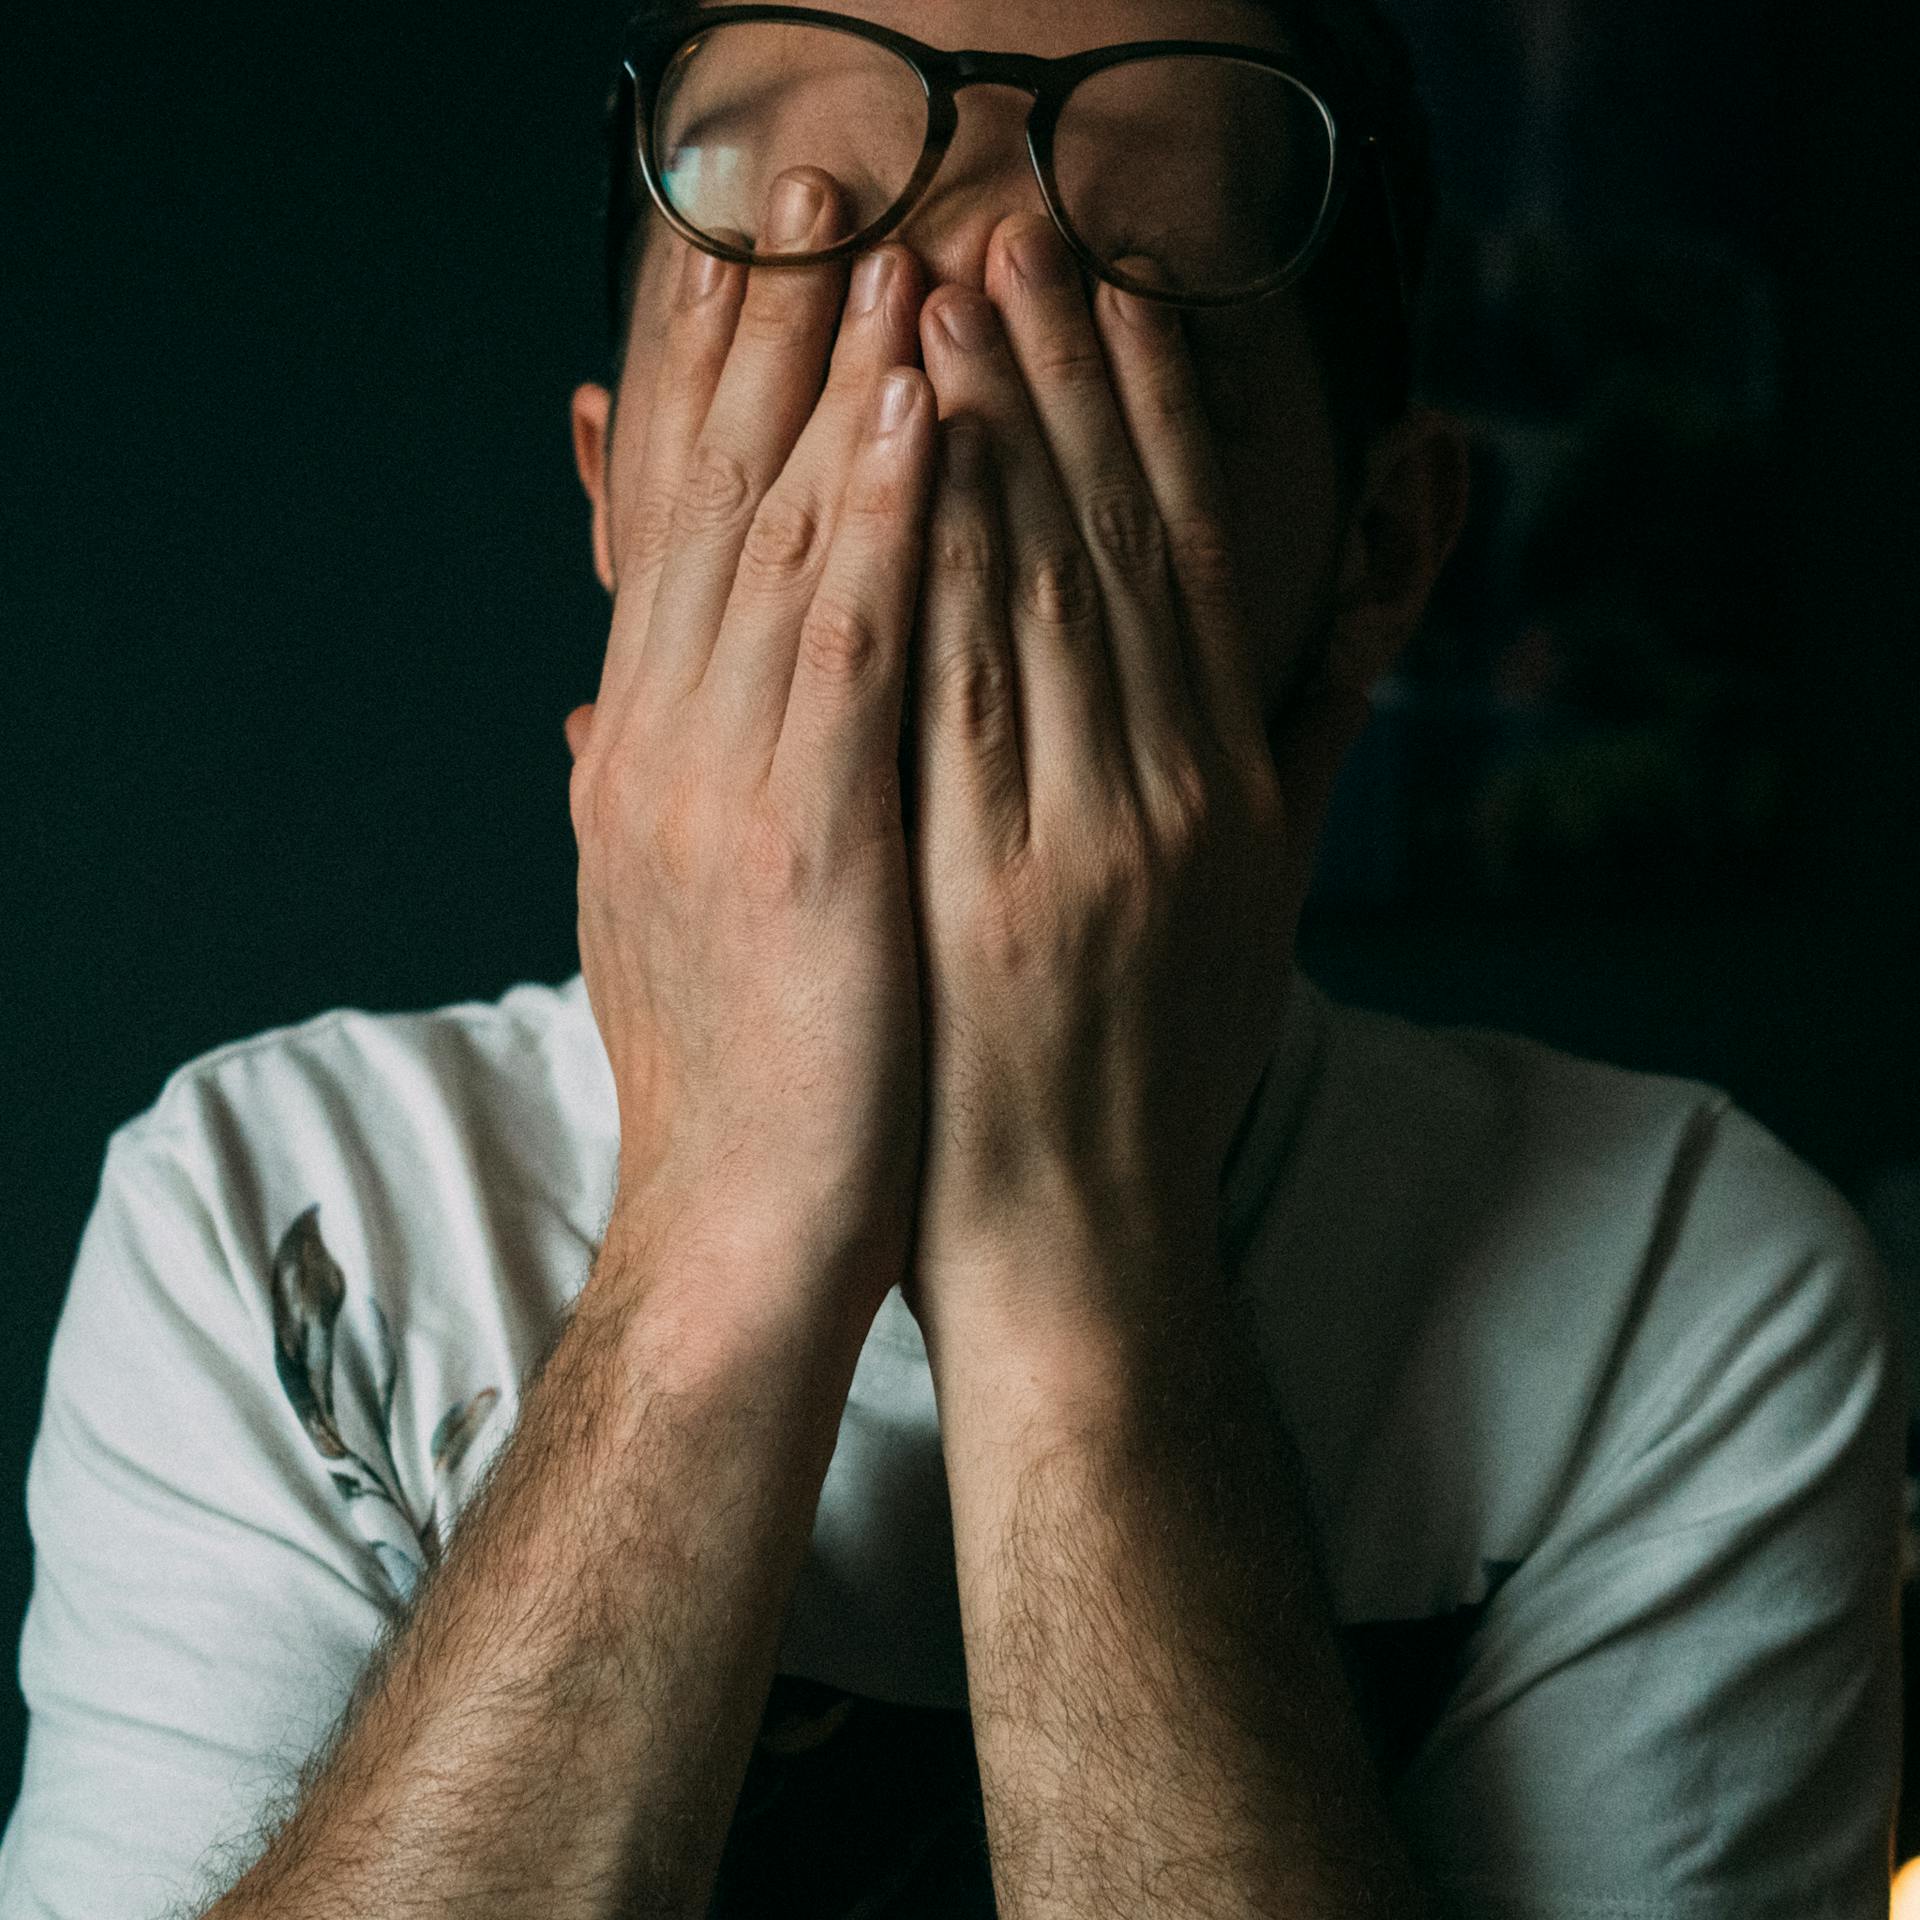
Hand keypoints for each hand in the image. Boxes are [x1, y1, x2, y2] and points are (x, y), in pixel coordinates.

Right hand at [566, 173, 937, 1333]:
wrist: (742, 1229)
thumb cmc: (746, 1068)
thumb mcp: (671, 901)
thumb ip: (644, 775)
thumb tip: (598, 687)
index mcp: (646, 753)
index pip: (677, 533)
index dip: (717, 389)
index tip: (760, 269)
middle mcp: (663, 744)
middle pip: (714, 503)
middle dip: (764, 339)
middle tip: (809, 189)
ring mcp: (724, 788)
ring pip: (777, 545)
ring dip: (833, 385)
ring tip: (885, 244)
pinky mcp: (800, 842)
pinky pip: (846, 648)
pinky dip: (878, 518)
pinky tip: (923, 407)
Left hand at [902, 215, 1369, 1347]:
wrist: (1077, 1243)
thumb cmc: (1158, 1076)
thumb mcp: (1260, 908)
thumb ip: (1294, 751)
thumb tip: (1332, 620)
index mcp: (1226, 796)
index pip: (1187, 570)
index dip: (1147, 420)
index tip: (1108, 300)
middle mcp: (1168, 806)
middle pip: (1113, 558)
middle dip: (1055, 390)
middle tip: (1007, 247)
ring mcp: (1078, 852)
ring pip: (1036, 609)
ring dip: (984, 448)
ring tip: (934, 313)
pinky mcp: (987, 903)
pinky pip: (953, 714)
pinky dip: (926, 585)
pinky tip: (886, 483)